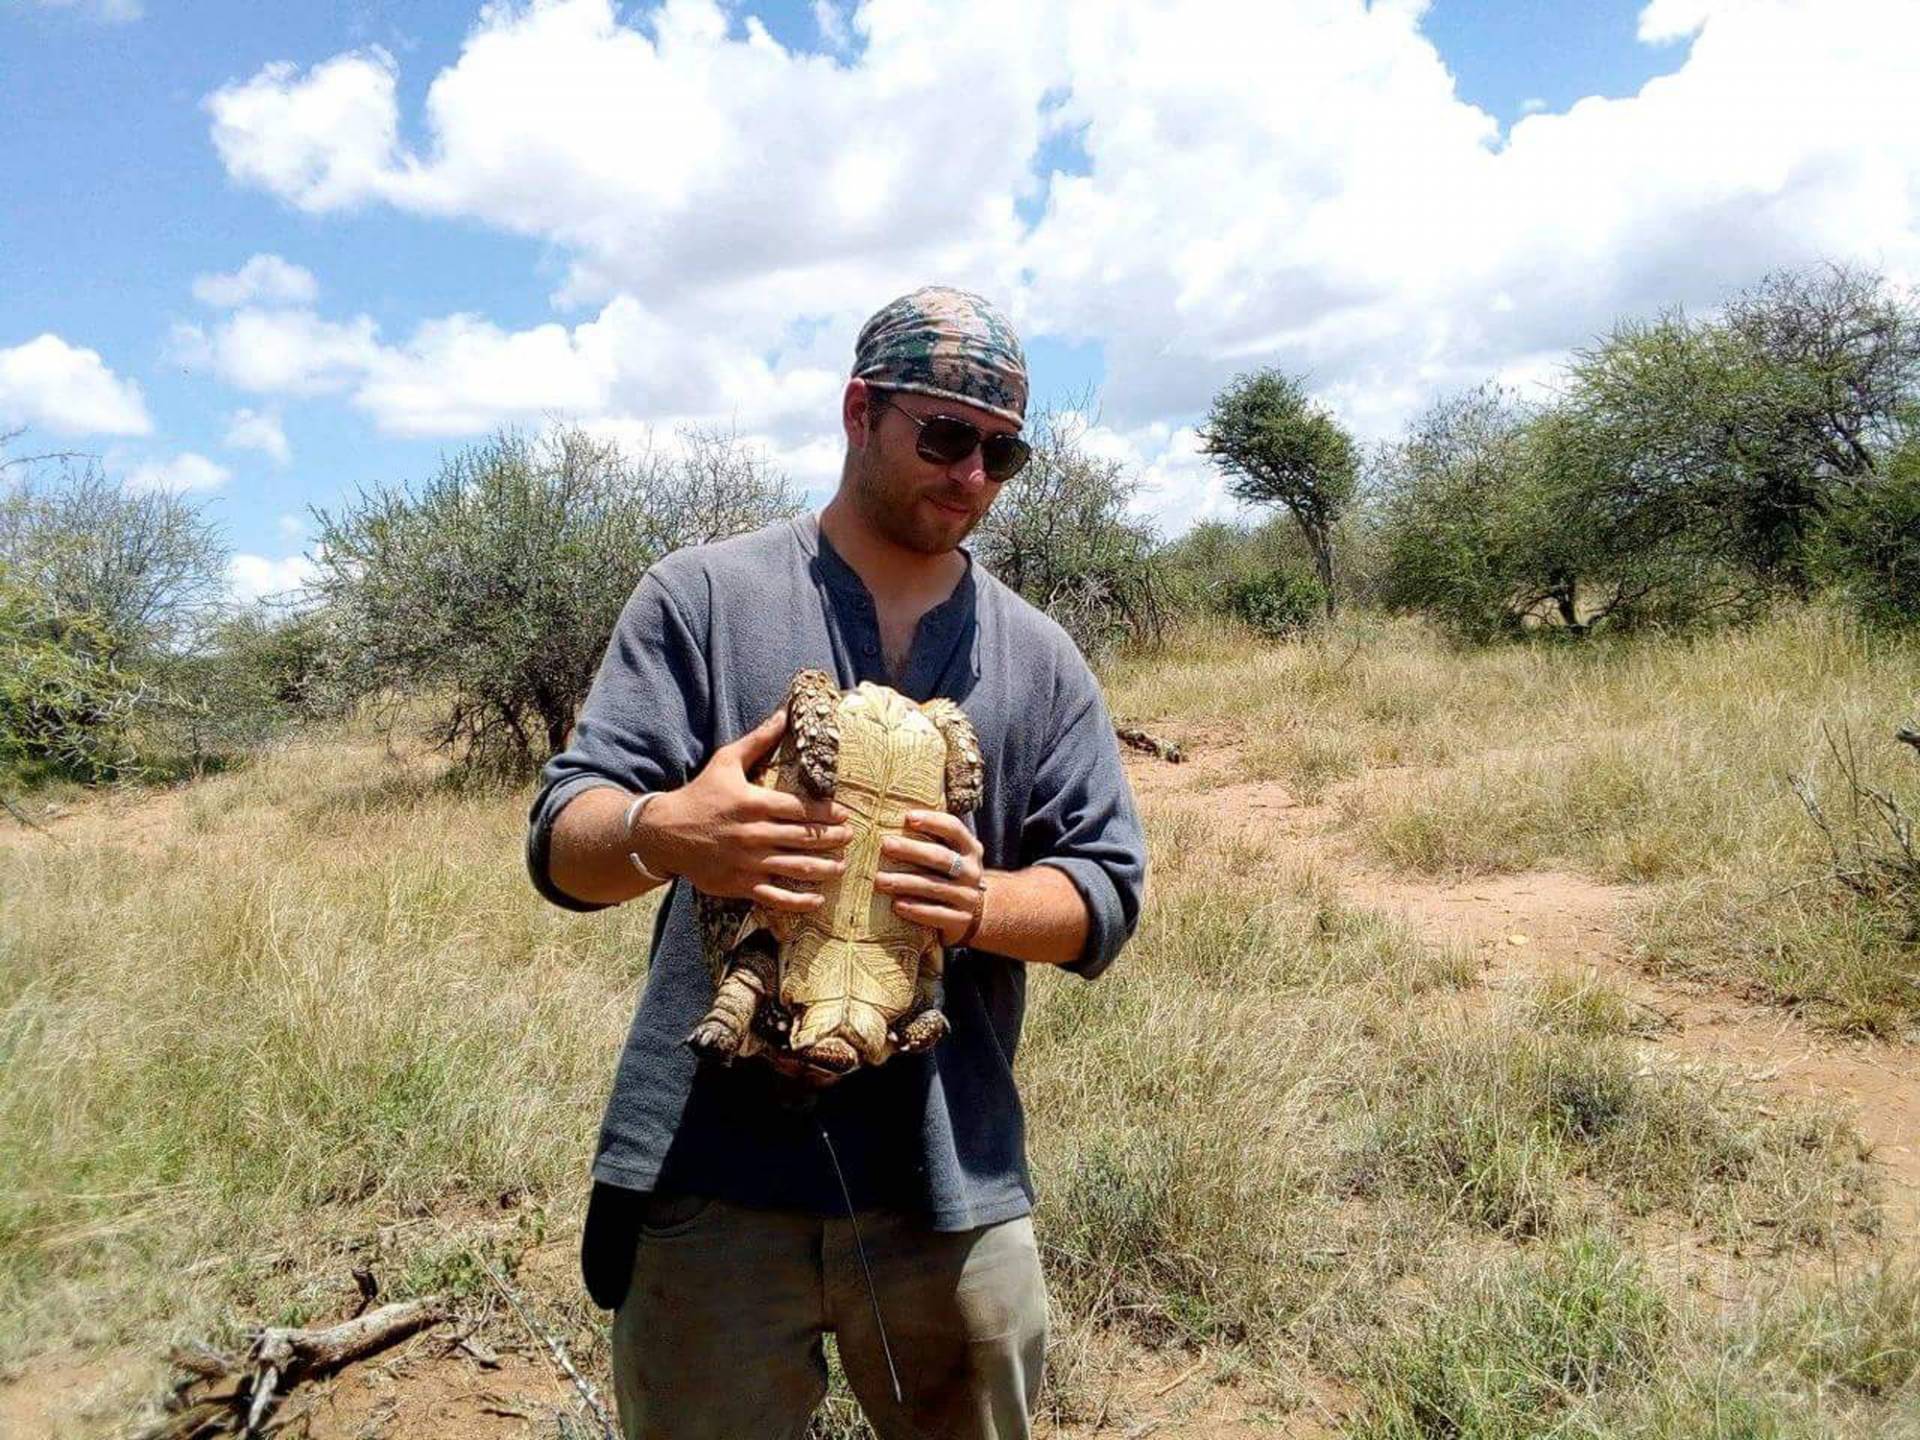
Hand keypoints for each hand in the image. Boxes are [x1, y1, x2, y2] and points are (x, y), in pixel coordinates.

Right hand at [643, 705, 853, 913]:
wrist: (664, 833)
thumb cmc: (700, 794)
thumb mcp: (726, 761)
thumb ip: (759, 740)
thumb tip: (785, 713)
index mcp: (753, 803)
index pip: (800, 809)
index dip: (828, 814)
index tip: (845, 815)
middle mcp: (753, 834)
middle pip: (805, 839)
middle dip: (833, 839)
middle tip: (850, 838)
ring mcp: (747, 862)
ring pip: (796, 868)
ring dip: (825, 868)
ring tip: (842, 867)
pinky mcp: (739, 884)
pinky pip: (775, 896)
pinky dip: (799, 901)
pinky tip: (817, 899)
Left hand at [874, 809, 986, 945]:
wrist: (975, 913)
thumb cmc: (948, 875)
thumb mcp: (949, 854)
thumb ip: (931, 838)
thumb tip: (892, 815)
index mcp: (970, 849)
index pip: (954, 829)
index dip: (932, 821)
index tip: (907, 817)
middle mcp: (972, 871)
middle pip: (940, 857)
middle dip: (911, 850)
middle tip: (885, 845)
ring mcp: (968, 897)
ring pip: (934, 887)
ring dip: (905, 882)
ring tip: (879, 880)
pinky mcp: (960, 921)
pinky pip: (936, 914)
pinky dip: (916, 910)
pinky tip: (896, 905)